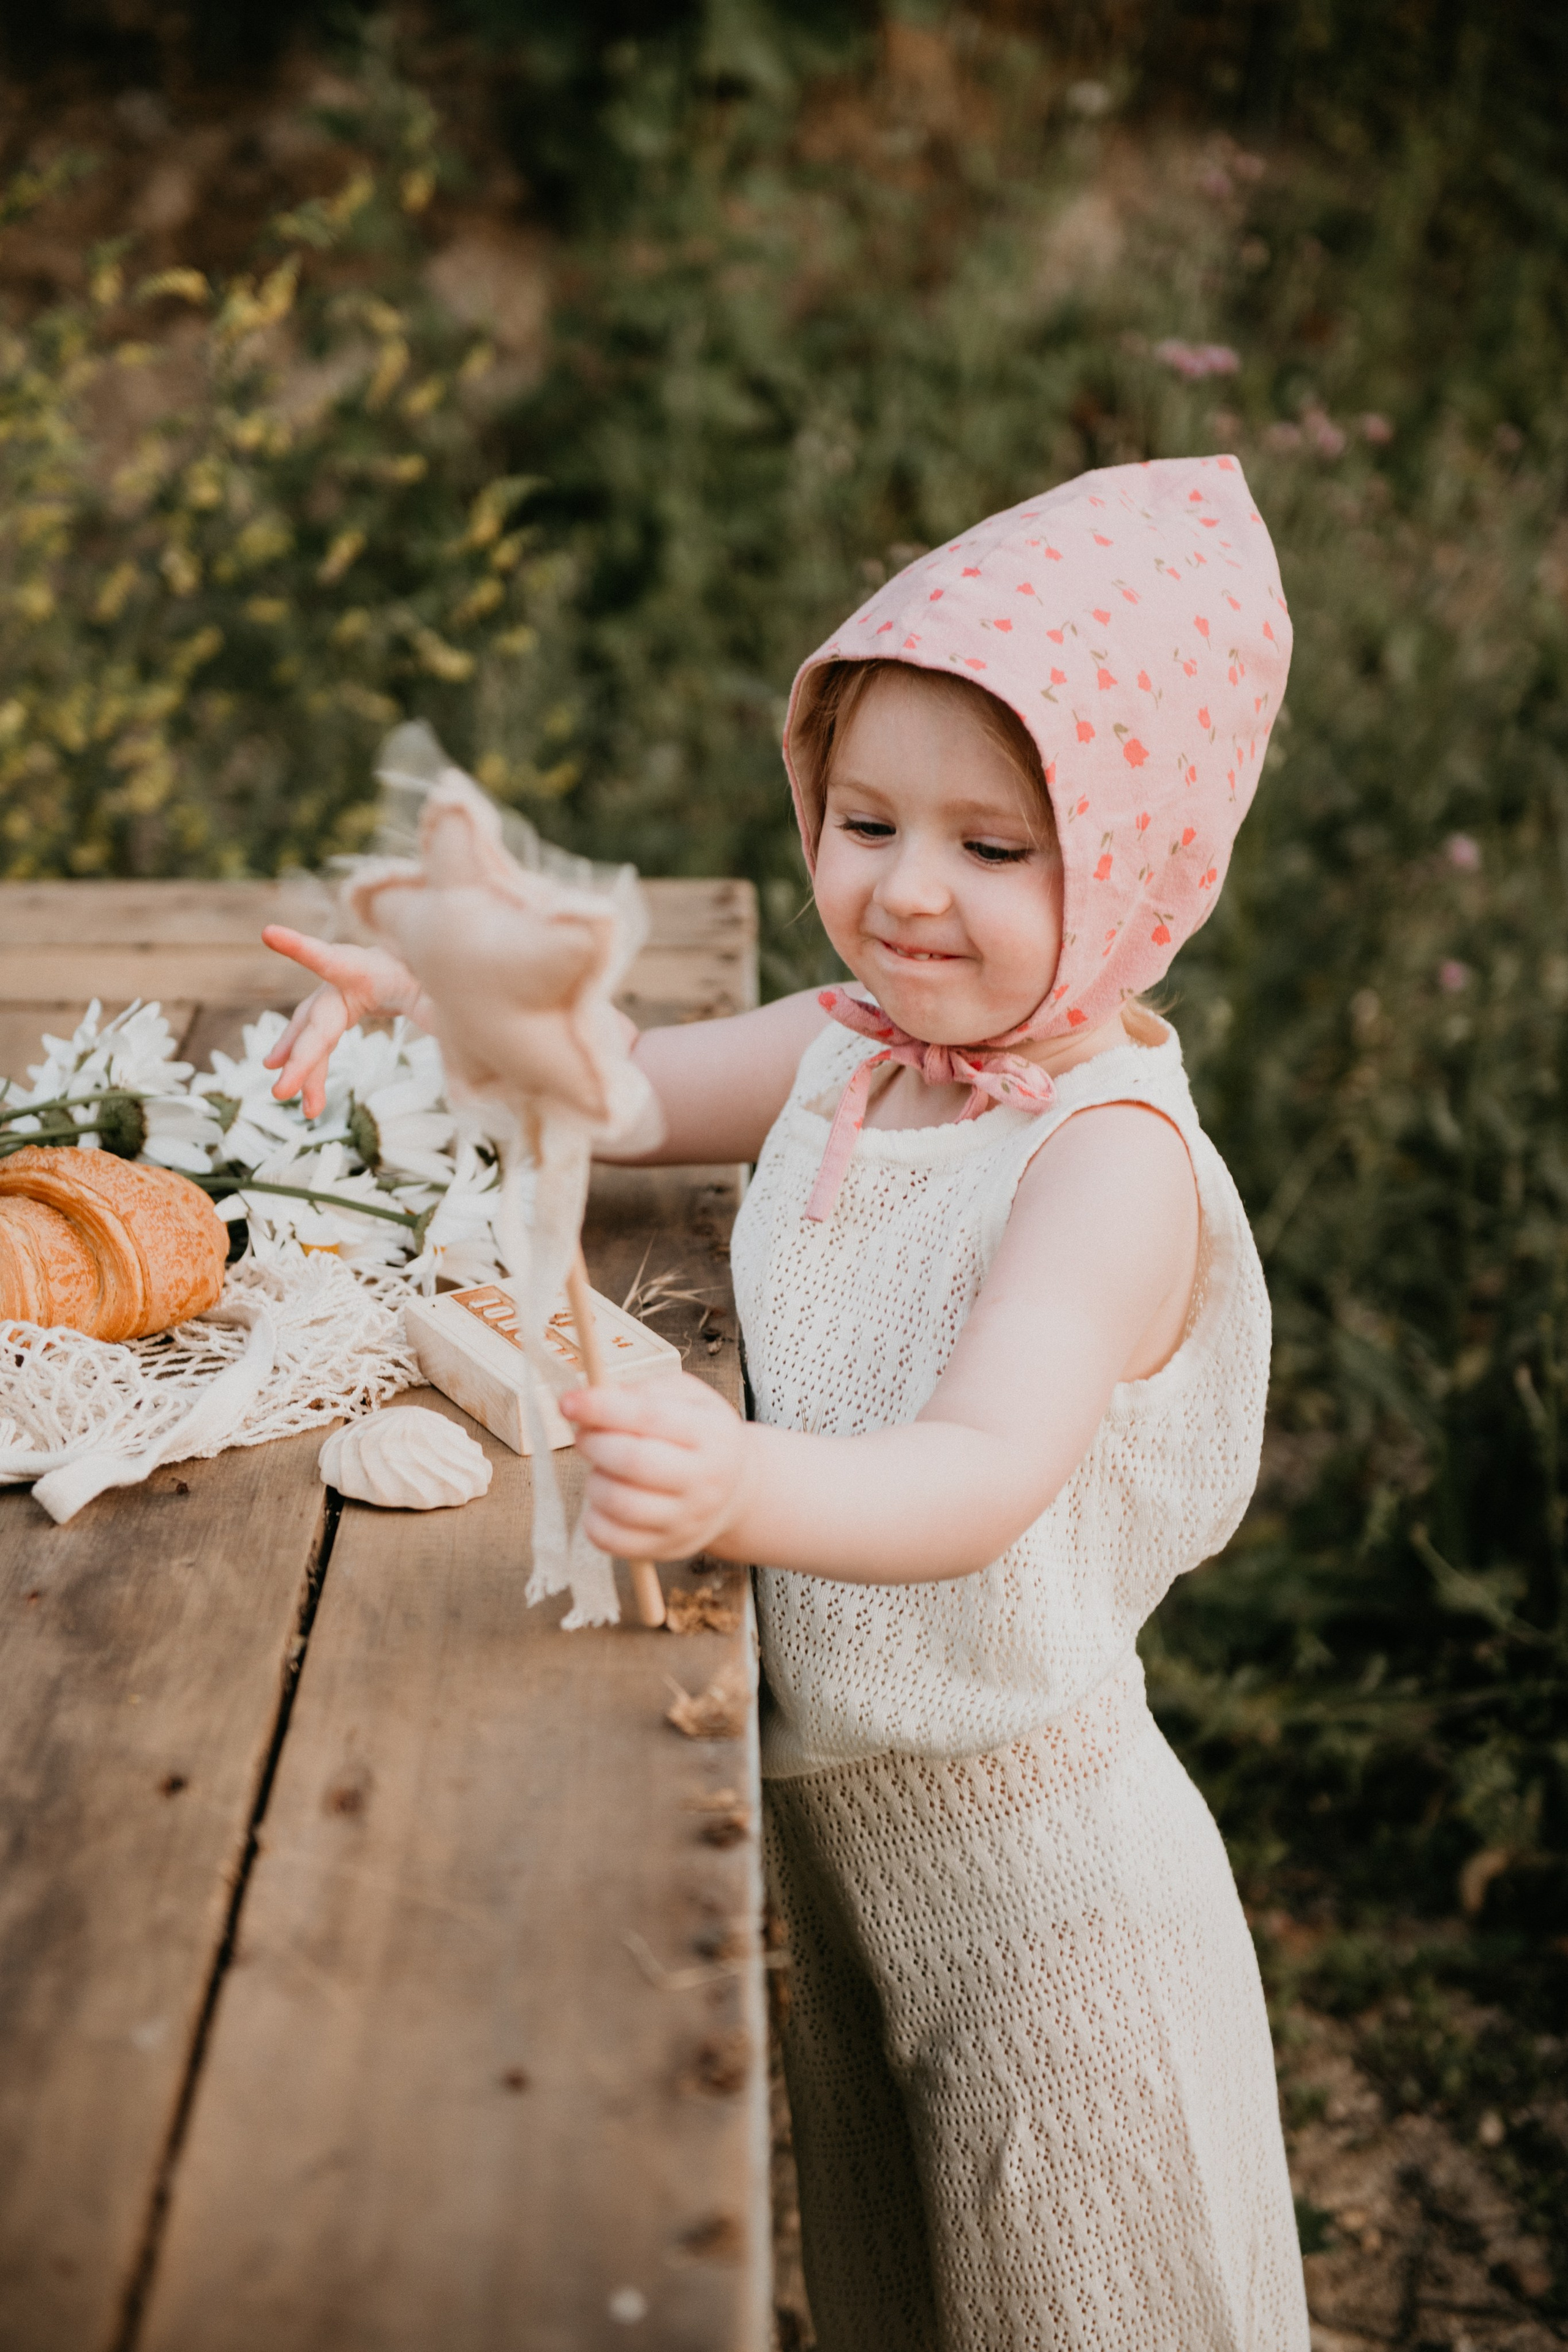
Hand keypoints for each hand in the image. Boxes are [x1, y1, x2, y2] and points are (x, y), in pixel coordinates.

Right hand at [260, 927, 430, 1116]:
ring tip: (285, 1096)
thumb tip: (455, 1030)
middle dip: (299, 1056)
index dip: (300, 947)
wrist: (424, 967)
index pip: (330, 958)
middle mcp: (343, 980)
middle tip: (281, 1091)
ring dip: (301, 1066)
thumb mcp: (439, 992)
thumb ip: (437, 1007)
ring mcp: (337, 996)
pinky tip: (300, 1090)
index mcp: (367, 966)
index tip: (269, 933)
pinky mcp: (339, 1010)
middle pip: (317, 1020)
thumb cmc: (430, 976)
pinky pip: (320, 1041)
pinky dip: (312, 1065)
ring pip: (313, 1034)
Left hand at [558, 1373, 752, 1560]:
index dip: (602, 1408)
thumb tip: (592, 1399)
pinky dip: (594, 1518)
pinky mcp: (667, 1548)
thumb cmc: (698, 1434)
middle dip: (594, 1443)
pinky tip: (603, 1500)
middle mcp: (705, 1479)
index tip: (568, 1402)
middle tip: (584, 1436)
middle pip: (633, 1461)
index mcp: (712, 1433)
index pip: (649, 1417)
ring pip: (619, 1503)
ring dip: (594, 1480)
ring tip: (600, 1469)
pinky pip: (613, 1540)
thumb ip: (642, 1392)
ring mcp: (687, 1519)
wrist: (734, 1491)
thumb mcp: (685, 1397)